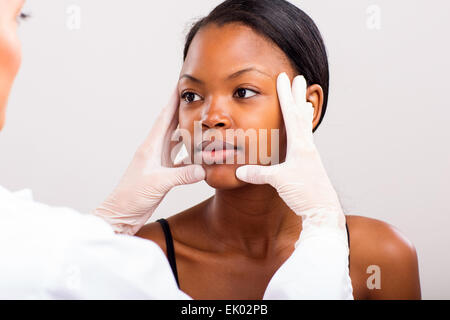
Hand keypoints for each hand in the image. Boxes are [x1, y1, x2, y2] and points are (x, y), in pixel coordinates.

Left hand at [93, 85, 204, 234]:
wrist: (121, 214)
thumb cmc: (131, 197)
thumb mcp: (157, 184)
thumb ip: (181, 176)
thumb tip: (203, 169)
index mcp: (150, 147)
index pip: (164, 118)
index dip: (173, 101)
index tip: (181, 85)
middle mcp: (155, 151)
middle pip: (172, 125)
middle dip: (183, 110)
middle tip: (197, 98)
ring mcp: (159, 162)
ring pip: (177, 141)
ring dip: (188, 131)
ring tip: (202, 121)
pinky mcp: (163, 174)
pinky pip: (180, 159)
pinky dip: (190, 154)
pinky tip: (199, 152)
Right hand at [236, 73, 345, 238]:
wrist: (324, 210)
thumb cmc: (305, 193)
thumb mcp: (279, 182)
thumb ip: (259, 174)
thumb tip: (240, 171)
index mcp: (301, 146)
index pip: (291, 115)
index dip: (286, 96)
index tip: (284, 79)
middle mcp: (307, 147)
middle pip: (301, 116)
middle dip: (298, 96)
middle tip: (301, 79)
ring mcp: (310, 156)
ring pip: (305, 128)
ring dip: (303, 112)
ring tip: (305, 101)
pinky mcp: (309, 165)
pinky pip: (305, 141)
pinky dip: (303, 130)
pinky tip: (302, 134)